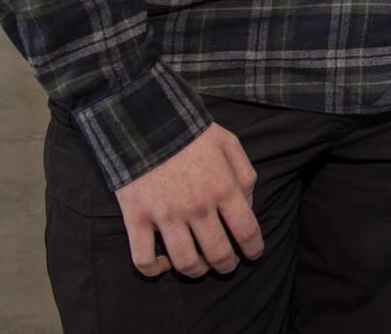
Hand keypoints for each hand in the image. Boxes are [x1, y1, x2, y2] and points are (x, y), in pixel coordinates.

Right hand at [113, 122, 261, 277]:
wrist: (145, 120)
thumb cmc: (191, 132)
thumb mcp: (229, 144)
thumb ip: (245, 174)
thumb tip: (247, 206)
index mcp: (223, 188)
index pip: (247, 231)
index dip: (254, 249)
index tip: (253, 255)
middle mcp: (197, 207)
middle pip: (218, 253)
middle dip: (227, 265)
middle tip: (228, 265)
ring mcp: (165, 215)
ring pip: (185, 262)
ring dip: (197, 271)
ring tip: (200, 267)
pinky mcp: (137, 218)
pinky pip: (143, 259)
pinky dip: (154, 270)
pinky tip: (164, 264)